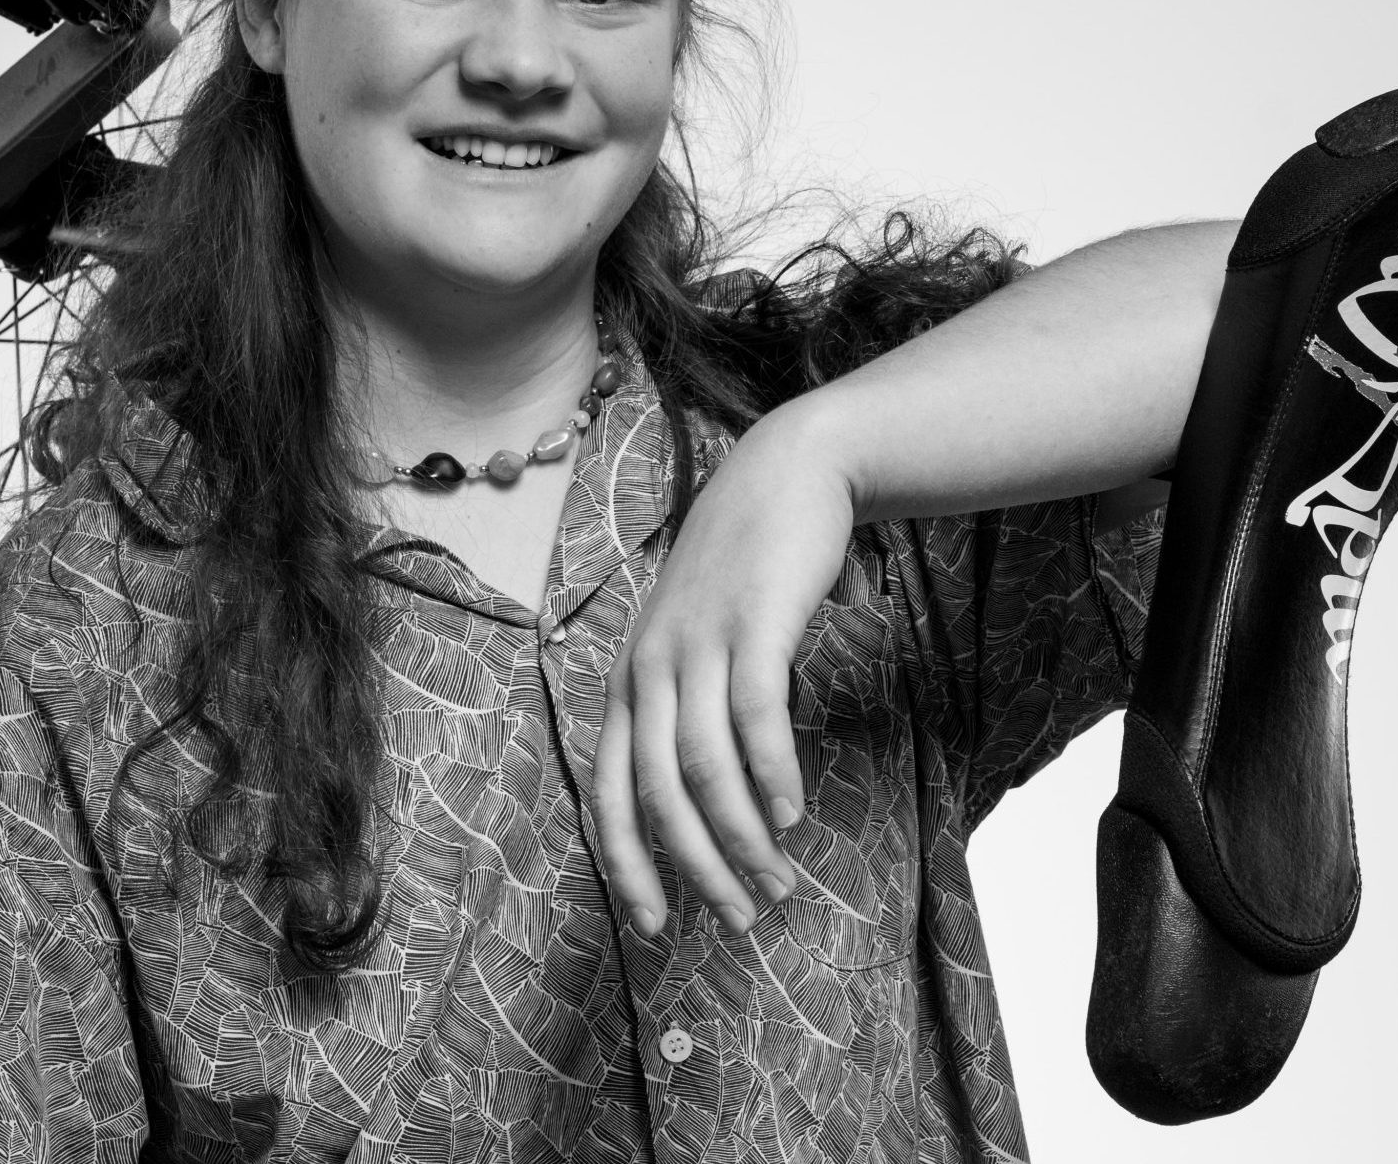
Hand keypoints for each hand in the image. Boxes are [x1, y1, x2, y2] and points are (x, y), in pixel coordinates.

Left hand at [593, 403, 857, 936]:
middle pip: (654, 791)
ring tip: (777, 879)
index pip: (606, 789)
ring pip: (703, 765)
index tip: (653, 923)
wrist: (787, 473)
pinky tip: (791, 814)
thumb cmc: (746, 569)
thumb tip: (718, 796)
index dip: (625, 862)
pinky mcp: (751, 623)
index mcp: (630, 677)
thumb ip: (698, 705)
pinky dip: (771, 774)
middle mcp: (650, 664)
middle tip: (736, 916)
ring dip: (739, 836)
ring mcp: (697, 641)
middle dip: (692, 866)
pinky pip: (755, 716)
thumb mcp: (699, 638)